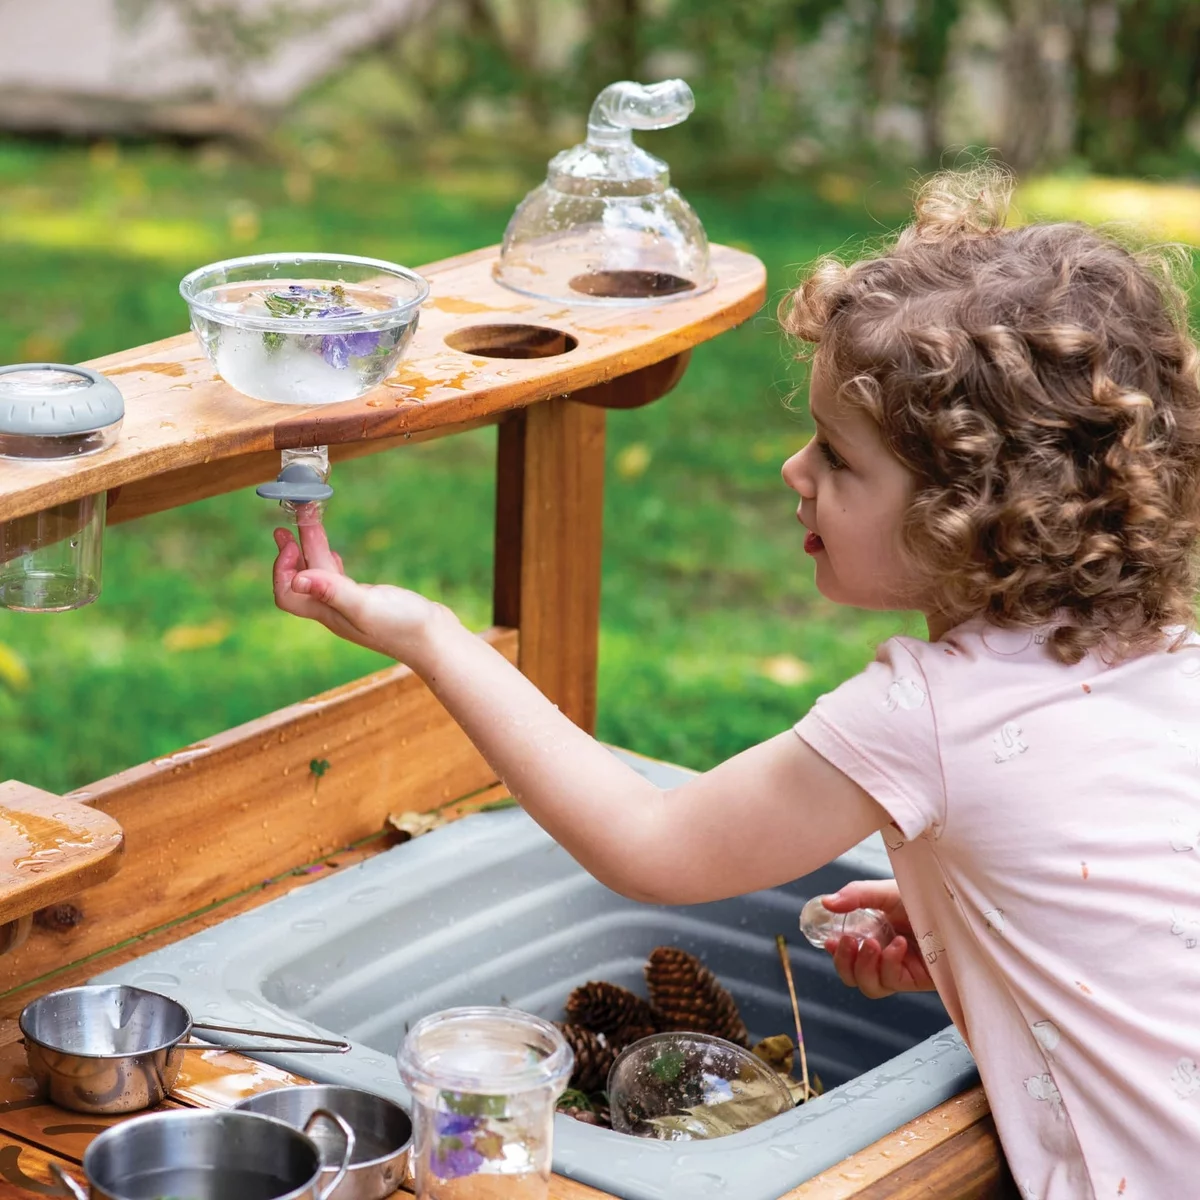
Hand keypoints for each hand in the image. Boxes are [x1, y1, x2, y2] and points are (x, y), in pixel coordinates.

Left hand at [271, 522, 451, 662]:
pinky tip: (334, 554)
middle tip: (284, 527)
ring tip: (305, 526)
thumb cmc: (404, 626)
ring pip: (321, 577)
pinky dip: (330, 562)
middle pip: (302, 580)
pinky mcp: (367, 601)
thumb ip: (333, 591)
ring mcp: (350, 606)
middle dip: (292, 551)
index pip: (287, 595)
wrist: (436, 640)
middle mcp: (334, 611)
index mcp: (329, 614)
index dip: (282, 570)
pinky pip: (338, 580)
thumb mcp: (366, 605)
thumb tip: (296, 579)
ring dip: (310, 551)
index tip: (291, 545)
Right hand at [822, 879, 934, 998]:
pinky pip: (891, 981)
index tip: (829, 941)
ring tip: (872, 945)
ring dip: (863, 967)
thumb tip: (827, 903)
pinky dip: (888, 964)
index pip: (848, 954)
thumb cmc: (927, 897)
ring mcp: (900, 968)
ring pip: (869, 986)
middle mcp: (885, 954)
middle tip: (849, 942)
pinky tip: (897, 945)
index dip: (836, 953)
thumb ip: (856, 895)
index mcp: (876, 933)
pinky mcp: (916, 979)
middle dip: (844, 963)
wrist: (955, 907)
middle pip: (853, 977)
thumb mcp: (886, 892)